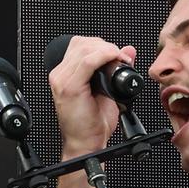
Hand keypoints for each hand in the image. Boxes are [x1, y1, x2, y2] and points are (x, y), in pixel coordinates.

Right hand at [48, 36, 136, 158]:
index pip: (80, 45)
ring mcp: (62, 80)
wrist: (86, 144)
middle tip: (121, 58)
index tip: (117, 54)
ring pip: (84, 49)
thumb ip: (116, 69)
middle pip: (82, 43)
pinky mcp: (70, 87)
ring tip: (119, 60)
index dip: (101, 45)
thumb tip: (128, 51)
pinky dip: (104, 56)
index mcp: (66, 74)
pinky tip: (114, 59)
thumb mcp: (108, 91)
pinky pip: (88, 62)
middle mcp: (61, 75)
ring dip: (106, 50)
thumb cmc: (93, 123)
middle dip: (105, 46)